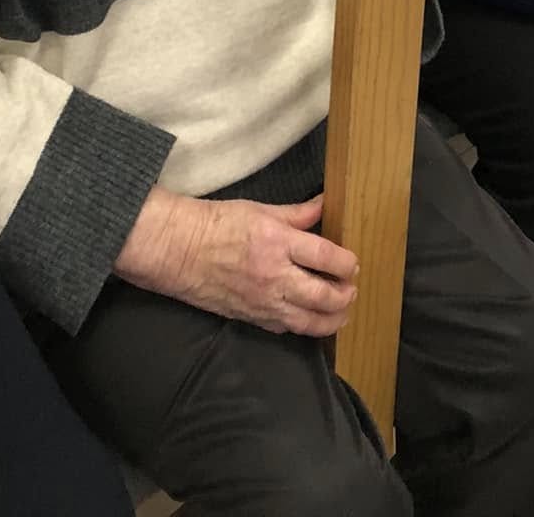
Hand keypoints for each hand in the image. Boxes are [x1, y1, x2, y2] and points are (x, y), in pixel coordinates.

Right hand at [116, 189, 357, 337]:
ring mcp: (263, 302)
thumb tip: (325, 205)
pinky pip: (286, 329)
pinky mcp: (252, 318)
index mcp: (278, 242)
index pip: (326, 258)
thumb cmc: (218, 223)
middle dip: (345, 295)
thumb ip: (297, 214)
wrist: (180, 250)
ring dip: (332, 319)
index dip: (347, 264)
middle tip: (351, 289)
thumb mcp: (260, 209)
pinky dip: (304, 327)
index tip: (353, 264)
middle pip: (324, 296)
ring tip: (342, 312)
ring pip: (309, 321)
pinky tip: (311, 320)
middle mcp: (275, 276)